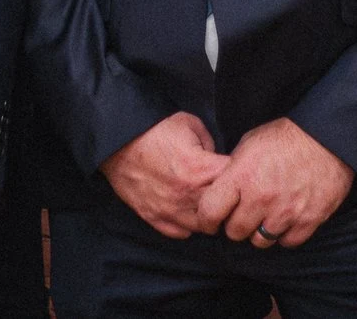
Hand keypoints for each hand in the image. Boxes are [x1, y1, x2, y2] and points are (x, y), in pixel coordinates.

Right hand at [100, 111, 230, 238]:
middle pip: (224, 211)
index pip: (236, 183)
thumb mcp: (190, 124)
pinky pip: (181, 233)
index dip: (241, 176)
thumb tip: (217, 158)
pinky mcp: (155, 218)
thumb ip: (211, 143)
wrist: (116, 140)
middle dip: (229, 200)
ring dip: (209, 215)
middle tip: (226, 189)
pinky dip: (188, 225)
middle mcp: (188, 196)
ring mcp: (171, 211)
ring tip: (207, 201)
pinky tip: (188, 209)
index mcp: (200, 170)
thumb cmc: (153, 129)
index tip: (239, 171)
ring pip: (204, 228)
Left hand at [193, 117, 353, 249]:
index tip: (210, 221)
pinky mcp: (308, 220)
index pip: (210, 212)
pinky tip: (285, 219)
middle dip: (235, 225)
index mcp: (242, 176)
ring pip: (260, 241)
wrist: (328, 136)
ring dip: (259, 232)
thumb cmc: (286, 136)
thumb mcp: (249, 143)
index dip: (206, 220)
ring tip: (265, 217)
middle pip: (235, 232)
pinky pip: (287, 242)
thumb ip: (233, 169)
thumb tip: (220, 188)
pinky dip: (284, 234)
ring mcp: (285, 211)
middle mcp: (261, 198)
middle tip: (242, 215)